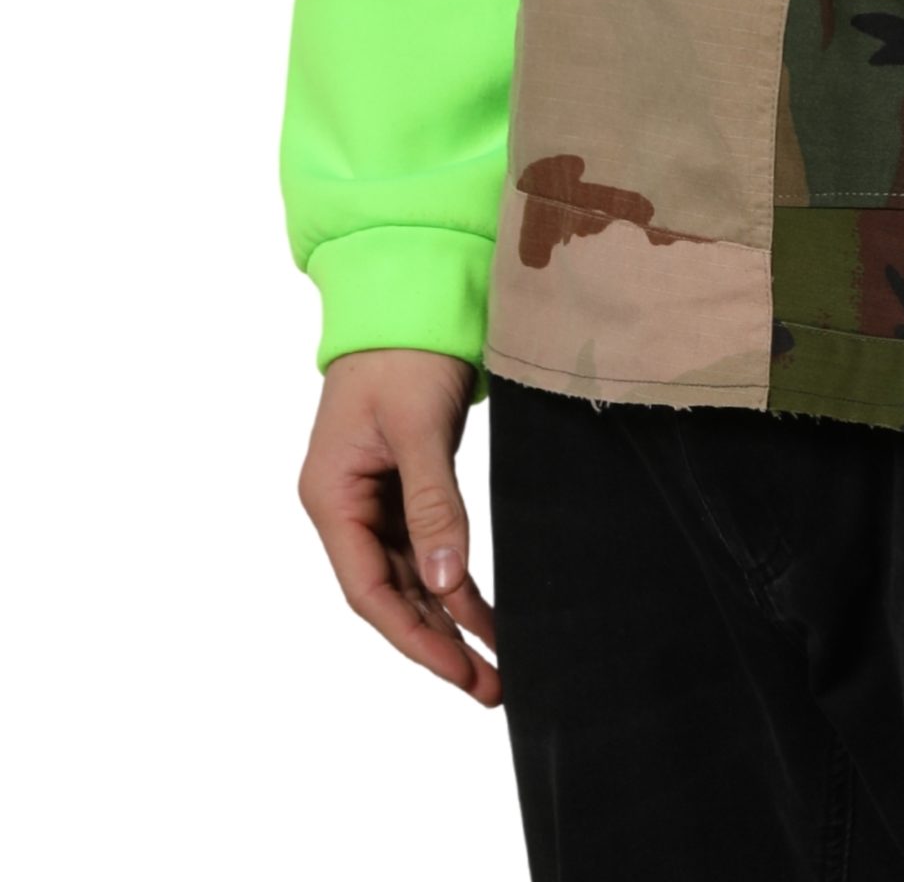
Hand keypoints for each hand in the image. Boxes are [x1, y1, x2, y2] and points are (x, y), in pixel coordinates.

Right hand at [298, 348, 501, 706]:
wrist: (409, 294)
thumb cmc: (403, 352)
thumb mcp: (418, 427)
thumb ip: (431, 503)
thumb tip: (443, 582)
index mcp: (330, 496)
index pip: (367, 589)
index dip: (412, 637)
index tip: (457, 671)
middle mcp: (345, 505)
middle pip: (390, 594)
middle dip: (437, 644)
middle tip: (490, 687)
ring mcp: (373, 498)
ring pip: (410, 578)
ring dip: (449, 620)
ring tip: (495, 666)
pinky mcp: (403, 485)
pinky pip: (427, 548)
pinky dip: (454, 580)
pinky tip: (484, 613)